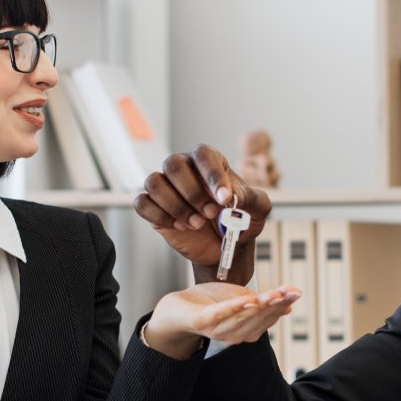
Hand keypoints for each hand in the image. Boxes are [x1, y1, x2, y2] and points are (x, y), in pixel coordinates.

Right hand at [134, 144, 272, 282]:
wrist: (224, 246)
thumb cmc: (240, 220)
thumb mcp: (258, 210)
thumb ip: (252, 199)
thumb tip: (234, 196)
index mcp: (208, 161)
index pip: (203, 155)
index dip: (213, 176)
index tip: (225, 199)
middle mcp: (184, 168)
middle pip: (172, 164)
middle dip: (192, 193)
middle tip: (211, 213)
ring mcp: (166, 186)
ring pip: (154, 182)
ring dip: (176, 206)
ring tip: (196, 223)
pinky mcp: (153, 206)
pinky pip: (142, 203)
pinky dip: (160, 216)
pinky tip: (180, 227)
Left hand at [142, 281, 301, 357]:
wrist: (177, 309)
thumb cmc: (208, 304)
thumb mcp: (241, 298)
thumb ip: (262, 302)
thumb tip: (289, 302)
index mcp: (247, 329)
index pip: (269, 316)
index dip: (282, 304)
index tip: (296, 292)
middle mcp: (236, 333)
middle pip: (259, 317)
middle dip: (276, 304)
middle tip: (289, 291)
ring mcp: (219, 329)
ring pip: (244, 316)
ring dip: (260, 306)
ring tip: (274, 294)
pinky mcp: (203, 322)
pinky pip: (221, 315)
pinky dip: (235, 308)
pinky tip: (247, 300)